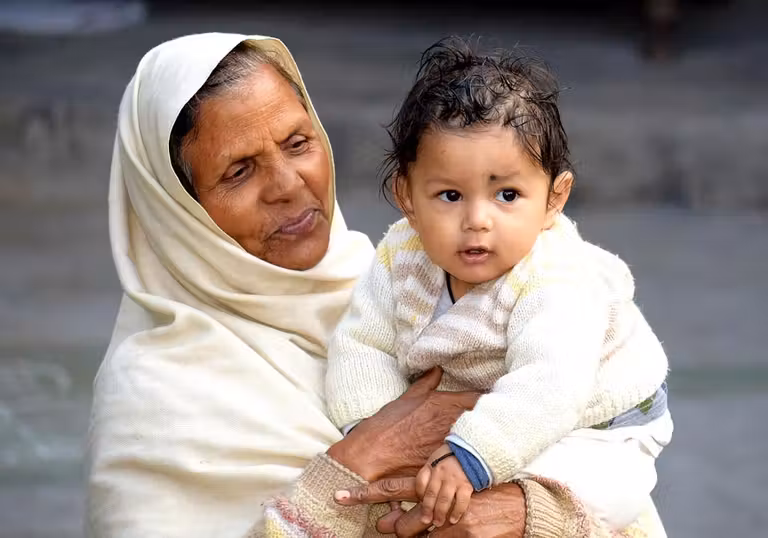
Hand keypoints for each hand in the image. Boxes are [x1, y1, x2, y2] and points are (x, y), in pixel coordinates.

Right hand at [327, 368, 479, 480]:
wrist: (371, 457)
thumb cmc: (386, 426)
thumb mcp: (406, 398)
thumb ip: (426, 383)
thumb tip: (437, 369)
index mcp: (444, 403)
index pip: (479, 397)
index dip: (487, 399)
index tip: (492, 400)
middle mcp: (453, 422)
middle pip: (484, 419)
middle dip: (488, 418)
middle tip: (492, 418)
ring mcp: (454, 445)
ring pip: (480, 440)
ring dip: (483, 438)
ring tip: (485, 439)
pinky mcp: (449, 465)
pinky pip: (470, 460)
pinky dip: (473, 458)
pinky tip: (472, 459)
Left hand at [335, 478, 525, 537]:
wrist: (517, 503)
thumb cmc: (479, 486)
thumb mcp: (451, 477)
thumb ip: (425, 486)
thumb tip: (397, 508)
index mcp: (432, 479)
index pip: (393, 487)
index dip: (365, 493)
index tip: (339, 495)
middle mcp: (440, 498)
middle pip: (407, 524)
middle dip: (399, 528)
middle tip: (386, 526)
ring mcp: (454, 518)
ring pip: (424, 535)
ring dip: (424, 535)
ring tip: (434, 525)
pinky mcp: (466, 531)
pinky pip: (442, 536)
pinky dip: (440, 536)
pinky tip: (451, 530)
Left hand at [417, 444, 472, 526]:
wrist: (473, 450)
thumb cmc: (453, 455)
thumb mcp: (437, 457)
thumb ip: (431, 471)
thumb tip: (423, 490)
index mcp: (432, 465)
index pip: (420, 482)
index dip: (419, 494)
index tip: (420, 502)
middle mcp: (441, 472)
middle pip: (431, 494)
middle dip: (427, 509)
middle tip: (426, 520)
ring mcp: (454, 479)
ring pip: (444, 500)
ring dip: (440, 513)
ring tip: (437, 522)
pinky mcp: (466, 485)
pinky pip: (461, 501)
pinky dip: (457, 512)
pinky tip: (453, 519)